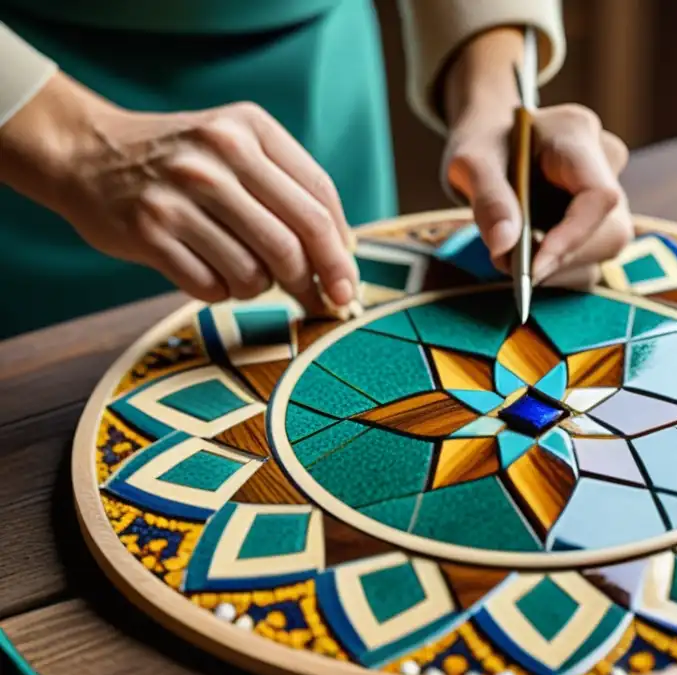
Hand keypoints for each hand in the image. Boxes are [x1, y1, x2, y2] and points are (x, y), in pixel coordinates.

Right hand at [0, 73, 356, 312]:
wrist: (85, 152)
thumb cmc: (180, 160)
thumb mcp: (236, 145)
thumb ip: (288, 189)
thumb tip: (342, 258)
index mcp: (250, 129)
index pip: (319, 198)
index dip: (341, 250)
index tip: (348, 284)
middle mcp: (217, 156)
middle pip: (294, 241)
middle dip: (314, 282)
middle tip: (316, 299)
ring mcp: (181, 194)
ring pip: (255, 273)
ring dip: (259, 287)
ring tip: (243, 270)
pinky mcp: (149, 231)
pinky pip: (212, 287)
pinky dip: (220, 292)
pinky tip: (208, 271)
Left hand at [442, 30, 632, 286]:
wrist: (495, 142)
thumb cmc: (484, 145)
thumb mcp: (471, 163)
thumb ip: (488, 200)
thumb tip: (502, 248)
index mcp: (576, 134)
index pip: (598, 195)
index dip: (573, 235)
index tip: (534, 265)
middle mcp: (605, 161)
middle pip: (609, 231)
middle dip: (561, 259)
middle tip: (512, 269)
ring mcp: (611, 192)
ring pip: (604, 249)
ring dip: (559, 268)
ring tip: (514, 261)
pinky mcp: (604, 218)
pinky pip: (593, 257)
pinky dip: (560, 268)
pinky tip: (529, 260)